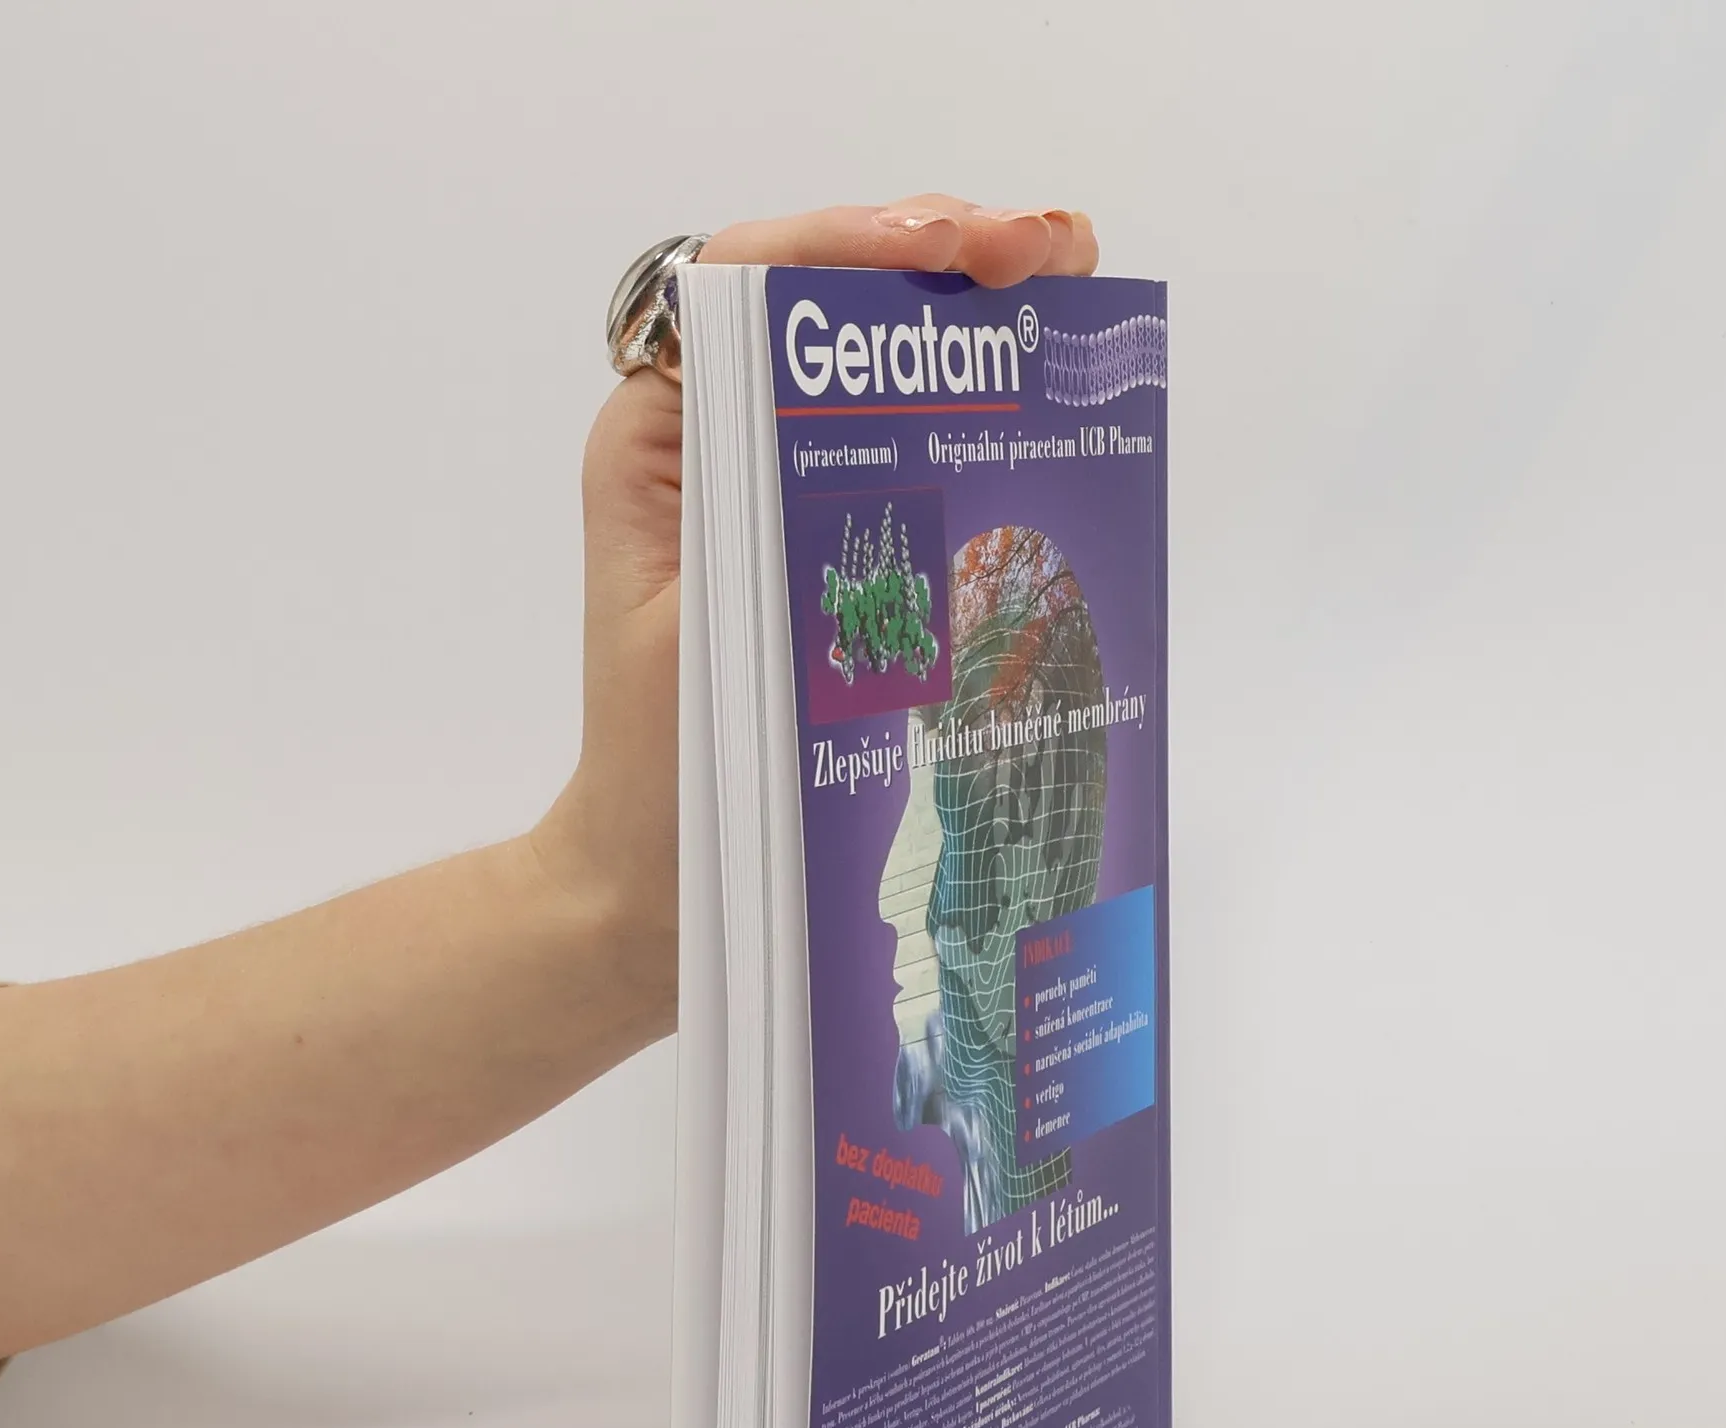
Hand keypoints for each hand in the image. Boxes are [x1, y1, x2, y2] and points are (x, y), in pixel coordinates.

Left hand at [531, 196, 1101, 1022]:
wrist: (657, 886)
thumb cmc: (661, 779)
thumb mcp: (687, 626)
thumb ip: (746, 505)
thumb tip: (833, 378)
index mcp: (662, 439)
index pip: (748, 282)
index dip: (852, 242)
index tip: (954, 252)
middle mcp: (717, 445)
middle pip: (829, 302)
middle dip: (943, 255)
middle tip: (1051, 252)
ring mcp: (778, 494)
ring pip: (876, 365)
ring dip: (972, 316)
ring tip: (1067, 281)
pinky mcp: (829, 551)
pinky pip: (903, 452)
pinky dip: (975, 408)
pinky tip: (1047, 391)